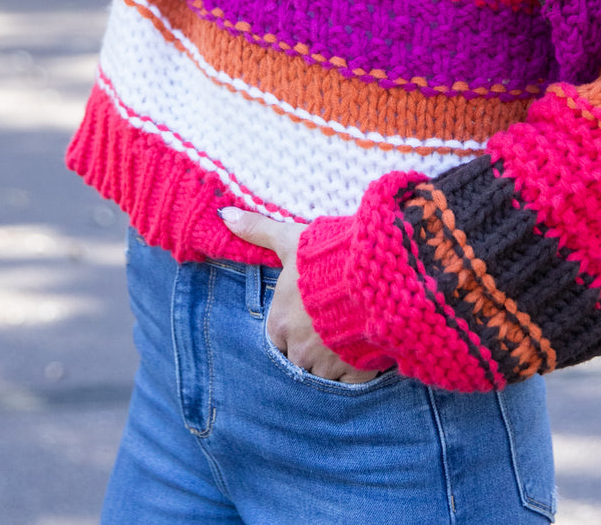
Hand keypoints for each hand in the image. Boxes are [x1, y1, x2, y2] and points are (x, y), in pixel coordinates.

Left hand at [219, 207, 381, 383]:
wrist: (374, 276)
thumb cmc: (327, 257)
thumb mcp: (291, 240)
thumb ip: (257, 230)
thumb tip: (226, 216)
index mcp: (280, 324)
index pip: (276, 337)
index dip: (291, 327)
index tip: (306, 315)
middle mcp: (298, 351)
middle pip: (298, 359)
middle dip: (309, 347)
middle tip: (327, 326)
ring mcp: (326, 366)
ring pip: (321, 373)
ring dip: (330, 361)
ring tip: (345, 337)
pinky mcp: (355, 374)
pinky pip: (348, 383)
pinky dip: (353, 371)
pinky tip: (361, 350)